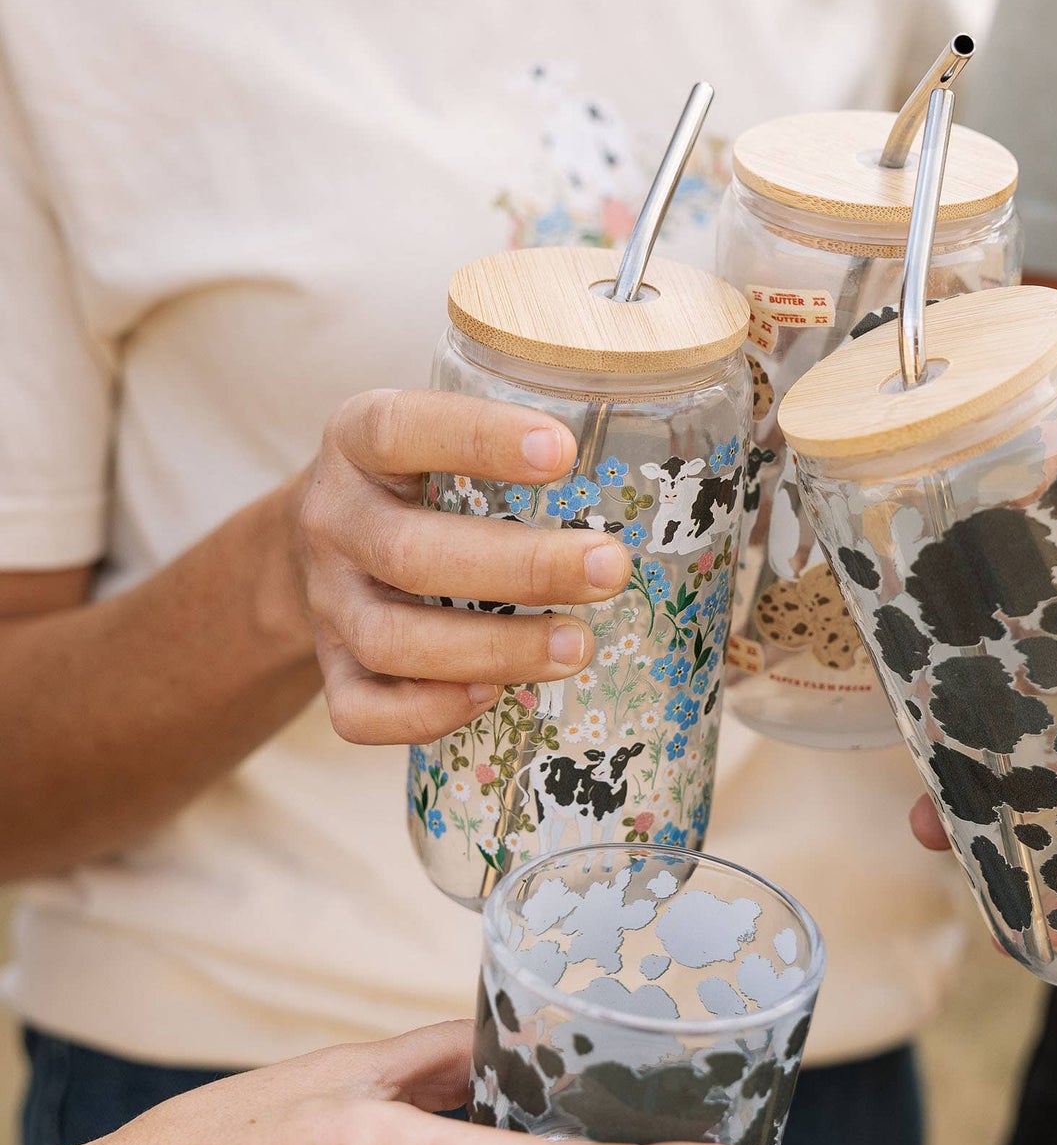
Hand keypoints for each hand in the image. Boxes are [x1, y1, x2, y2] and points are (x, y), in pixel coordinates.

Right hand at [295, 390, 633, 743]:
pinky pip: (358, 711)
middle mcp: (333, 520)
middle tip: (611, 569)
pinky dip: (426, 714)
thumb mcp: (440, 434)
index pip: (401, 430)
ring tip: (578, 646)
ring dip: (494, 649)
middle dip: (523, 568)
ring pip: (391, 640)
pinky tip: (493, 698)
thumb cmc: (419, 481)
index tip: (563, 451)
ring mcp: (326, 602)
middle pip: (409, 553)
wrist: (314, 538)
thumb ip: (513, 439)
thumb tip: (655, 458)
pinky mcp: (328, 669)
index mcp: (358, 441)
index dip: (478, 439)